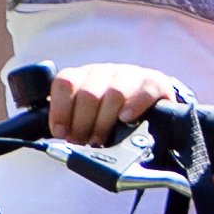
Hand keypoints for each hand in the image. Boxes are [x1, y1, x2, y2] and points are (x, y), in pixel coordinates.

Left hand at [45, 64, 186, 145]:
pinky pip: (144, 90)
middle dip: (83, 124)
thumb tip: (60, 136)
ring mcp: (129, 74)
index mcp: (82, 78)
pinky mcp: (154, 82)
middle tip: (84, 141)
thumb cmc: (109, 120)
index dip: (60, 110)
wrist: (148, 112)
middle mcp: (104, 72)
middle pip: (88, 94)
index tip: (61, 133)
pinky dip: (134, 106)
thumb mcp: (85, 118)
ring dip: (105, 122)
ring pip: (114, 94)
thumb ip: (70, 124)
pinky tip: (126, 120)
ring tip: (101, 139)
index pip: (65, 83)